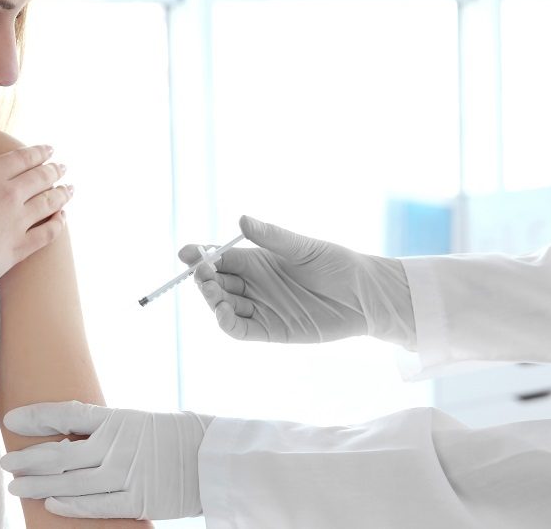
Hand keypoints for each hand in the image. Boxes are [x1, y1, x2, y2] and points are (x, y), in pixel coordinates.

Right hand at [0, 129, 71, 296]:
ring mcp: (18, 223)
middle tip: (63, 167)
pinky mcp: (19, 248)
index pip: (22, 159)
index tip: (49, 150)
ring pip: (49, 203)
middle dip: (54, 170)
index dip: (38, 152)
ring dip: (62, 194)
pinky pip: (47, 234)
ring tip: (70, 189)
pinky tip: (62, 219)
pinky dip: (58, 224)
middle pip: (40, 178)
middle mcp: (9, 196)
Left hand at [0, 401, 212, 520]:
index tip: (12, 419)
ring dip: (38, 485)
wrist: (214, 458)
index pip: (67, 414)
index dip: (36, 417)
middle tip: (5, 462)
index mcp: (118, 418)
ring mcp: (126, 474)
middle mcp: (118, 444)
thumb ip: (106, 426)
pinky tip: (50, 504)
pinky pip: (94, 506)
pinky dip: (69, 506)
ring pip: (70, 482)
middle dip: (27, 460)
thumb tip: (69, 433)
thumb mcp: (138, 420)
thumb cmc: (176, 436)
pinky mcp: (137, 500)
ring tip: (16, 487)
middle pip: (60, 454)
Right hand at [179, 215, 415, 346]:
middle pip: (217, 283)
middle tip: (201, 273)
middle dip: (204, 278)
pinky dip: (227, 323)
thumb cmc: (336, 264)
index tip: (186, 253)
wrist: (364, 295)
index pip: (220, 258)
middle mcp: (255, 285)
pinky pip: (241, 330)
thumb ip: (272, 237)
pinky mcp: (271, 330)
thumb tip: (242, 220)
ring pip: (224, 306)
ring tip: (213, 291)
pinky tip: (222, 314)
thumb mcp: (303, 247)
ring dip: (212, 299)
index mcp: (258, 261)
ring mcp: (261, 308)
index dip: (200, 256)